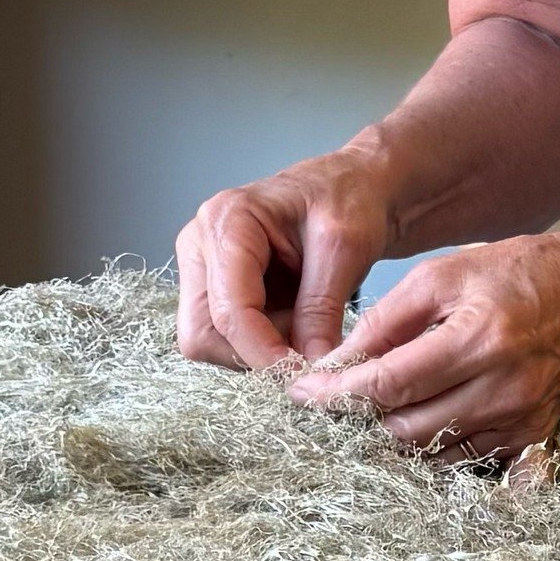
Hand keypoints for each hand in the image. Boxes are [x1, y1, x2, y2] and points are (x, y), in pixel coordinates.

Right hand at [175, 146, 393, 369]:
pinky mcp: (217, 289)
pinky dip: (263, 344)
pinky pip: (227, 339)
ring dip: (260, 350)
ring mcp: (206, 268)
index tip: (303, 375)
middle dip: (255, 353)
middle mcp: (202, 245)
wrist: (357, 185)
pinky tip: (298, 321)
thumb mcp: (345, 247)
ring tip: (308, 323)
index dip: (263, 352)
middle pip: (203, 334)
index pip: (228, 310)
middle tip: (307, 347)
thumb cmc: (351, 197)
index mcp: (226, 221)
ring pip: (212, 343)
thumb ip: (322, 308)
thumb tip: (309, 367)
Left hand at [286, 223, 559, 460]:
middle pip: (405, 431)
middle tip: (330, 405)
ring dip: (392, 442)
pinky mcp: (532, 440)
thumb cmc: (516, 271)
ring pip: (432, 456)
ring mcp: (520, 422)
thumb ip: (389, 318)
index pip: (389, 384)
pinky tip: (416, 433)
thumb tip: (339, 361)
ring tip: (366, 417)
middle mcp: (501, 389)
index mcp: (476, 339)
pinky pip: (468, 464)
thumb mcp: (447, 272)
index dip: (338, 394)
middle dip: (360, 422)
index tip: (301, 394)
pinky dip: (435, 454)